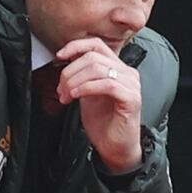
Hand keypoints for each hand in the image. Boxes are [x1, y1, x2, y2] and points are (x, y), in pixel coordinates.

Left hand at [56, 38, 141, 172]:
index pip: (96, 45)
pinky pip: (107, 84)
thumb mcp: (87, 93)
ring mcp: (132, 85)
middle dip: (70, 72)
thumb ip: (81, 76)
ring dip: (75, 81)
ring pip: (98, 69)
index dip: (76, 46)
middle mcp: (127, 72)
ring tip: (66, 96)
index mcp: (117, 68)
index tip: (59, 56)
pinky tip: (76, 96)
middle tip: (60, 89)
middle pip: (93, 57)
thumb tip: (64, 62)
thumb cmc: (103, 123)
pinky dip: (86, 88)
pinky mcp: (132, 98)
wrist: (115, 147)